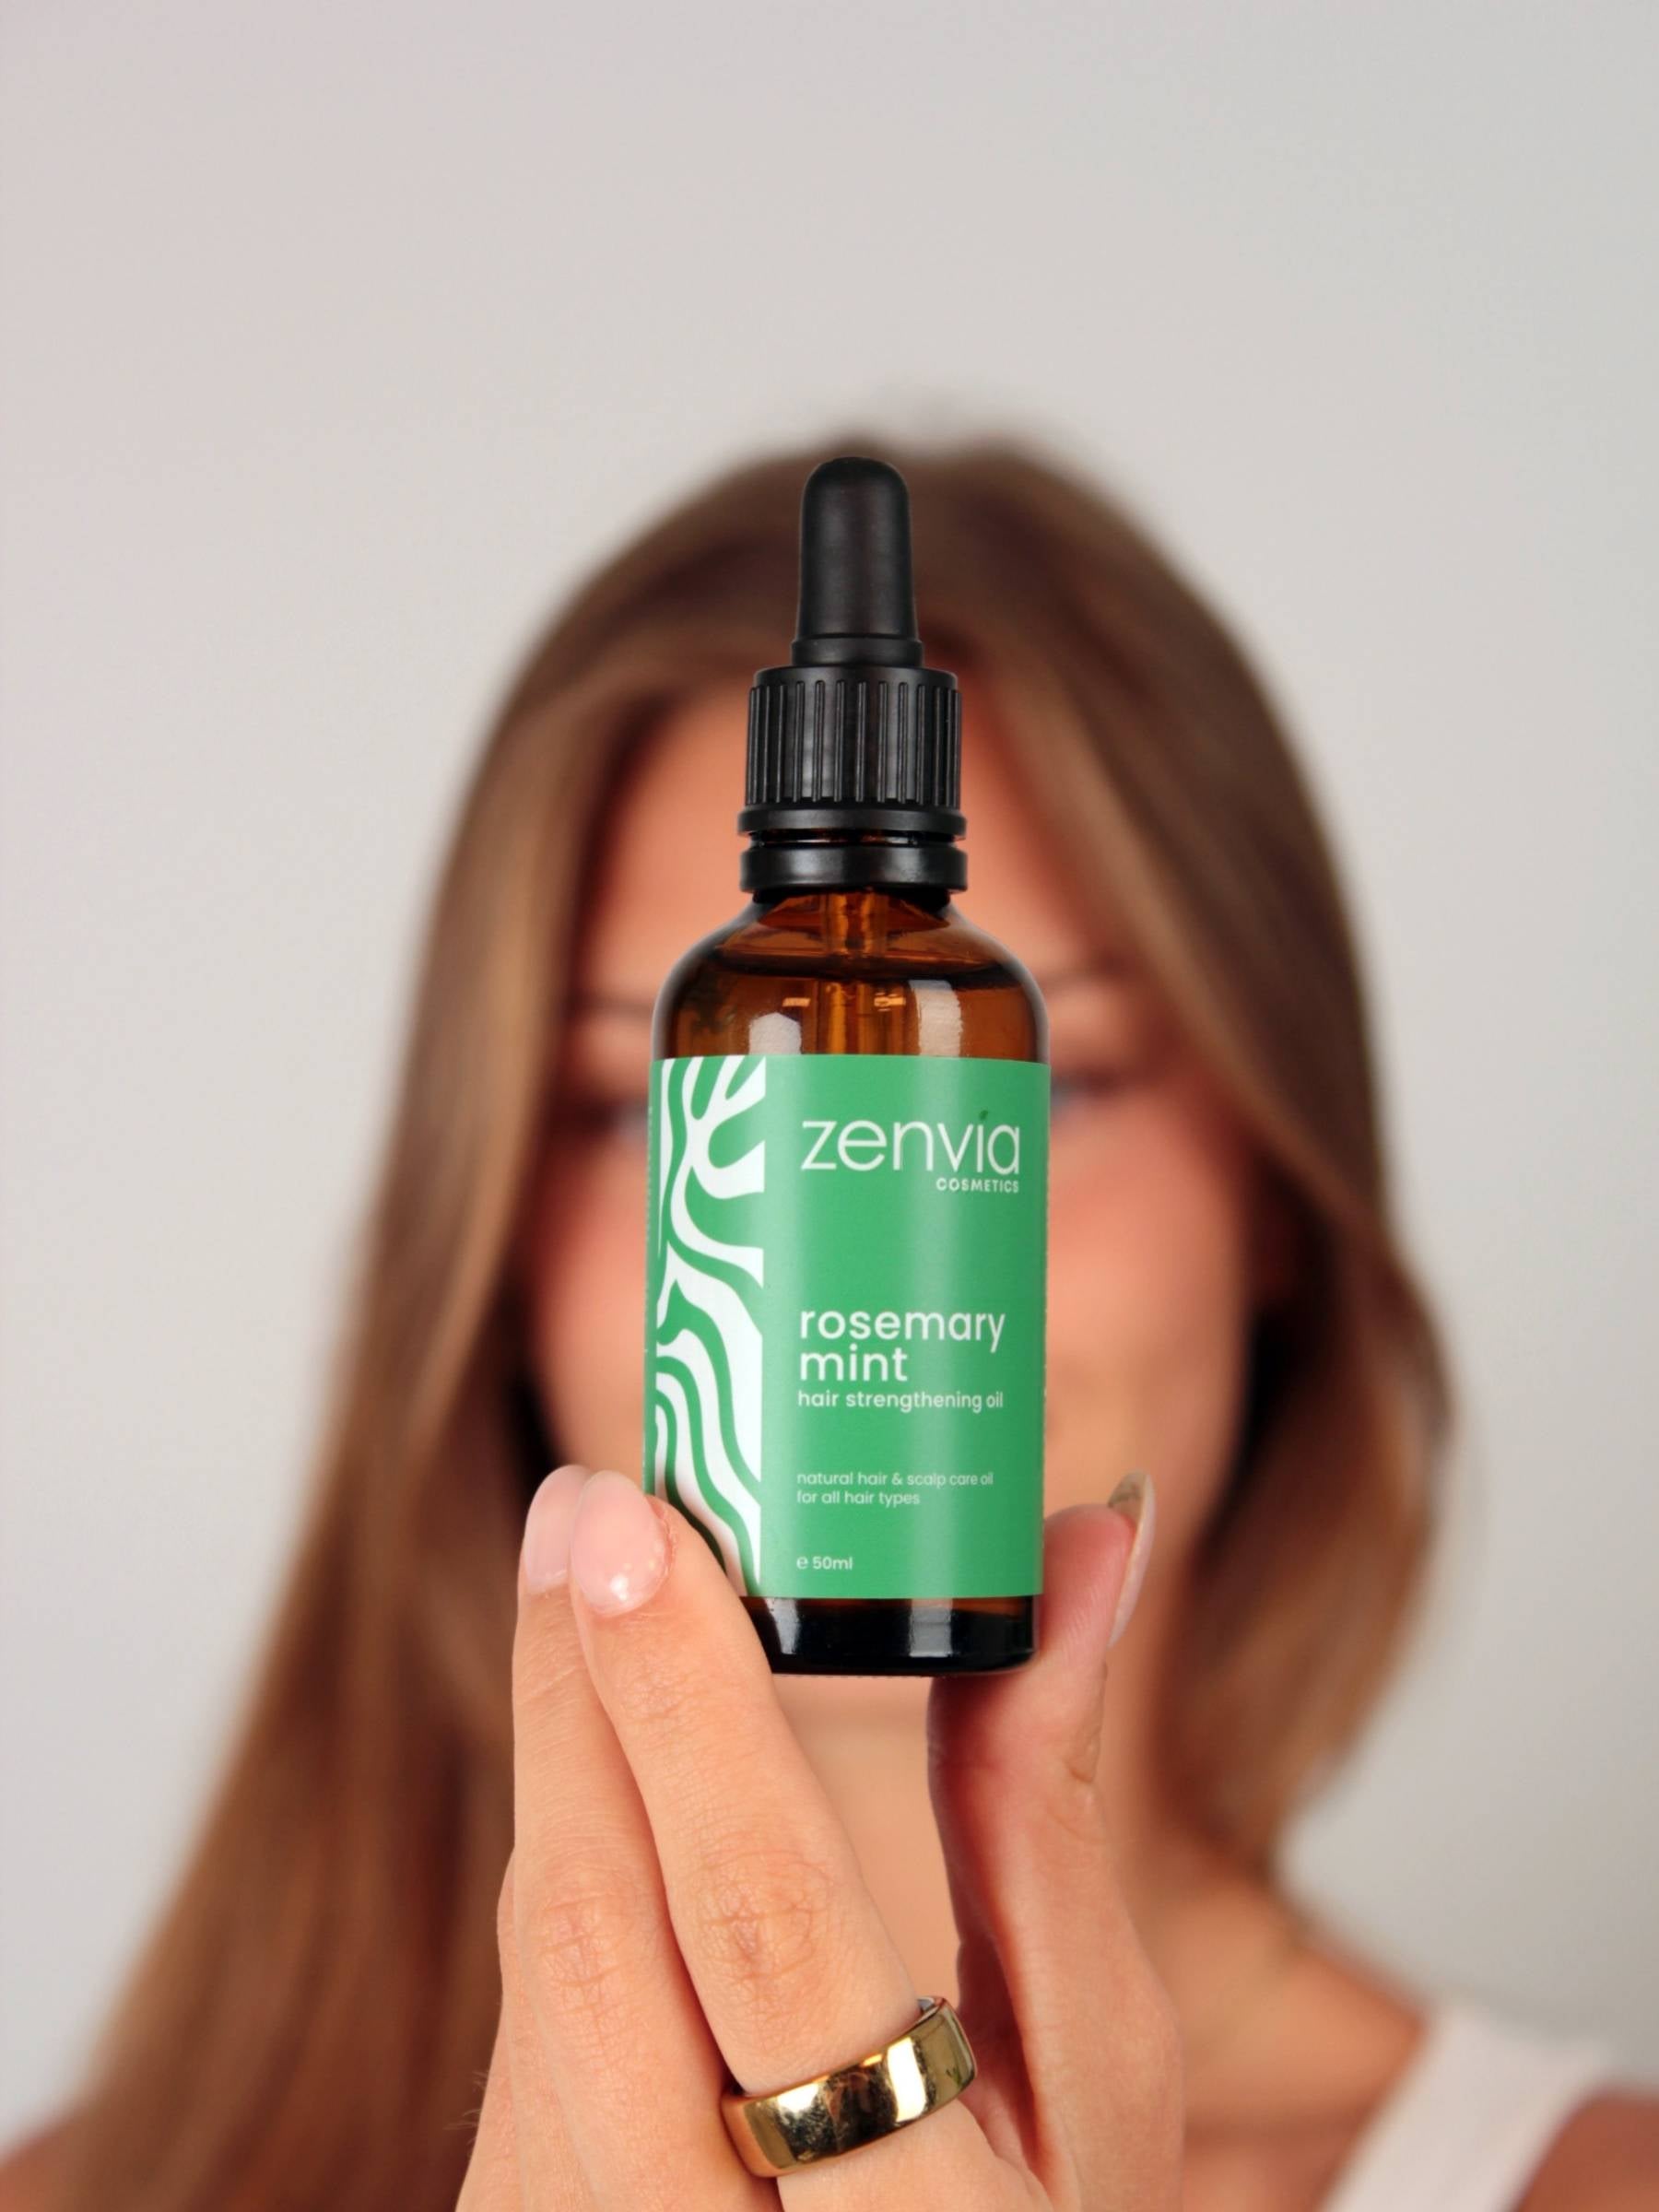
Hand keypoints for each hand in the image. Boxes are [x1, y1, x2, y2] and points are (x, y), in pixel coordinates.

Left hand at [458, 1464, 1180, 2207]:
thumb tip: (1086, 1537)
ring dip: (570, 1764)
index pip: (761, 1922)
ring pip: (544, 1966)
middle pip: (592, 1928)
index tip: (625, 1516)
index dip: (685, 1701)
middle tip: (593, 1505)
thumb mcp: (1091, 2069)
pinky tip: (618, 1789)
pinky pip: (524, 2021)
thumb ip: (1049, 1800)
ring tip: (614, 1608)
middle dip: (577, 1685)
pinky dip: (575, 1872)